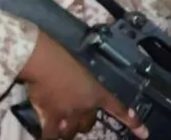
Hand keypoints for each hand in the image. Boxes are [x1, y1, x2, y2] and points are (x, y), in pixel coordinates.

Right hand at [18, 31, 147, 139]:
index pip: (118, 109)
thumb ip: (77, 80)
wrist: (43, 61)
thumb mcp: (76, 68)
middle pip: (88, 124)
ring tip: (58, 127)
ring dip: (65, 130)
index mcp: (96, 92)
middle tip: (73, 118)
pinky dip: (48, 135)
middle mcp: (85, 107)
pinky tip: (46, 134)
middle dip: (82, 123)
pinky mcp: (51, 117)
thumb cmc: (58, 56)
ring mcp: (69, 114)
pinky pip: (50, 134)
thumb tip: (65, 85)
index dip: (132, 122)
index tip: (144, 133)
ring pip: (70, 132)